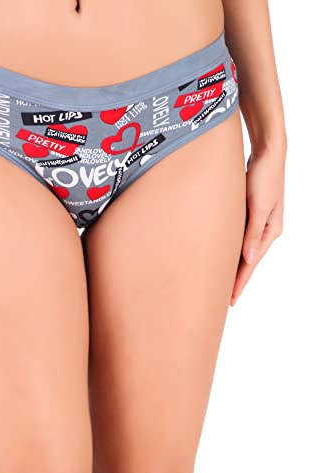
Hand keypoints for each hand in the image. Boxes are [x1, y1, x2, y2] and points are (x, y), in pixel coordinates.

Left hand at [231, 141, 285, 305]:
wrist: (267, 153)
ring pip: (242, 251)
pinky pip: (238, 238)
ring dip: (232, 265)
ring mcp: (257, 222)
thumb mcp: (258, 206)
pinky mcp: (249, 214)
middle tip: (221, 298)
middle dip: (236, 279)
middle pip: (247, 261)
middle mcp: (265, 230)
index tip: (230, 300)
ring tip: (219, 282)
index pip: (251, 264)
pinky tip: (222, 255)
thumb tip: (248, 259)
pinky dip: (231, 250)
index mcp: (269, 231)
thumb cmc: (263, 177)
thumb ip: (252, 232)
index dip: (240, 282)